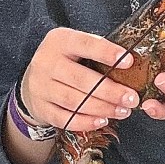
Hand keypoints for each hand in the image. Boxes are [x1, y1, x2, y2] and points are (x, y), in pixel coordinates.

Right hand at [20, 27, 138, 132]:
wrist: (33, 80)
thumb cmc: (65, 61)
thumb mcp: (75, 46)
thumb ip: (97, 51)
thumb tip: (131, 64)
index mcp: (60, 41)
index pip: (84, 44)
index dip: (106, 52)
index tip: (128, 61)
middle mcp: (46, 62)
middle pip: (81, 79)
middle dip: (110, 91)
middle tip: (132, 99)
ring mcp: (41, 87)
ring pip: (74, 101)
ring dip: (102, 108)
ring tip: (123, 111)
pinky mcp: (41, 108)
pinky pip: (64, 119)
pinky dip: (85, 122)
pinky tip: (102, 121)